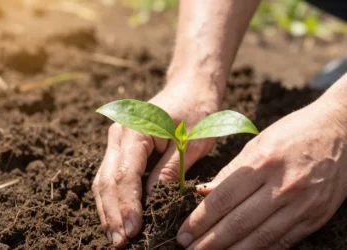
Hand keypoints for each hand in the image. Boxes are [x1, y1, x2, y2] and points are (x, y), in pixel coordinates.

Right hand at [92, 77, 220, 246]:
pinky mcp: (123, 146)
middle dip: (113, 213)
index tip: (132, 231)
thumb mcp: (191, 143)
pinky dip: (114, 197)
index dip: (127, 206)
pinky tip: (118, 215)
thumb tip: (154, 200)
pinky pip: (112, 174)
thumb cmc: (197, 111)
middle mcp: (119, 134)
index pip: (125, 175)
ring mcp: (118, 139)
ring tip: (115, 236)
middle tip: (119, 243)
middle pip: (107, 180)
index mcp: (135, 130)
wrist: (192, 87)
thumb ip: (171, 171)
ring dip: (109, 209)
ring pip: (104, 179)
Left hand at [177, 97, 346, 248]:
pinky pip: (283, 241)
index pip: (223, 199)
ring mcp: (301, 204)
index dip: (200, 220)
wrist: (341, 131)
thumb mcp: (259, 143)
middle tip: (188, 249)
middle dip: (209, 242)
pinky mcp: (315, 216)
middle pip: (238, 222)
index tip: (184, 232)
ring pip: (260, 237)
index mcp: (262, 163)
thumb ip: (231, 170)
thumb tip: (203, 192)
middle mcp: (282, 186)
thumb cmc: (294, 133)